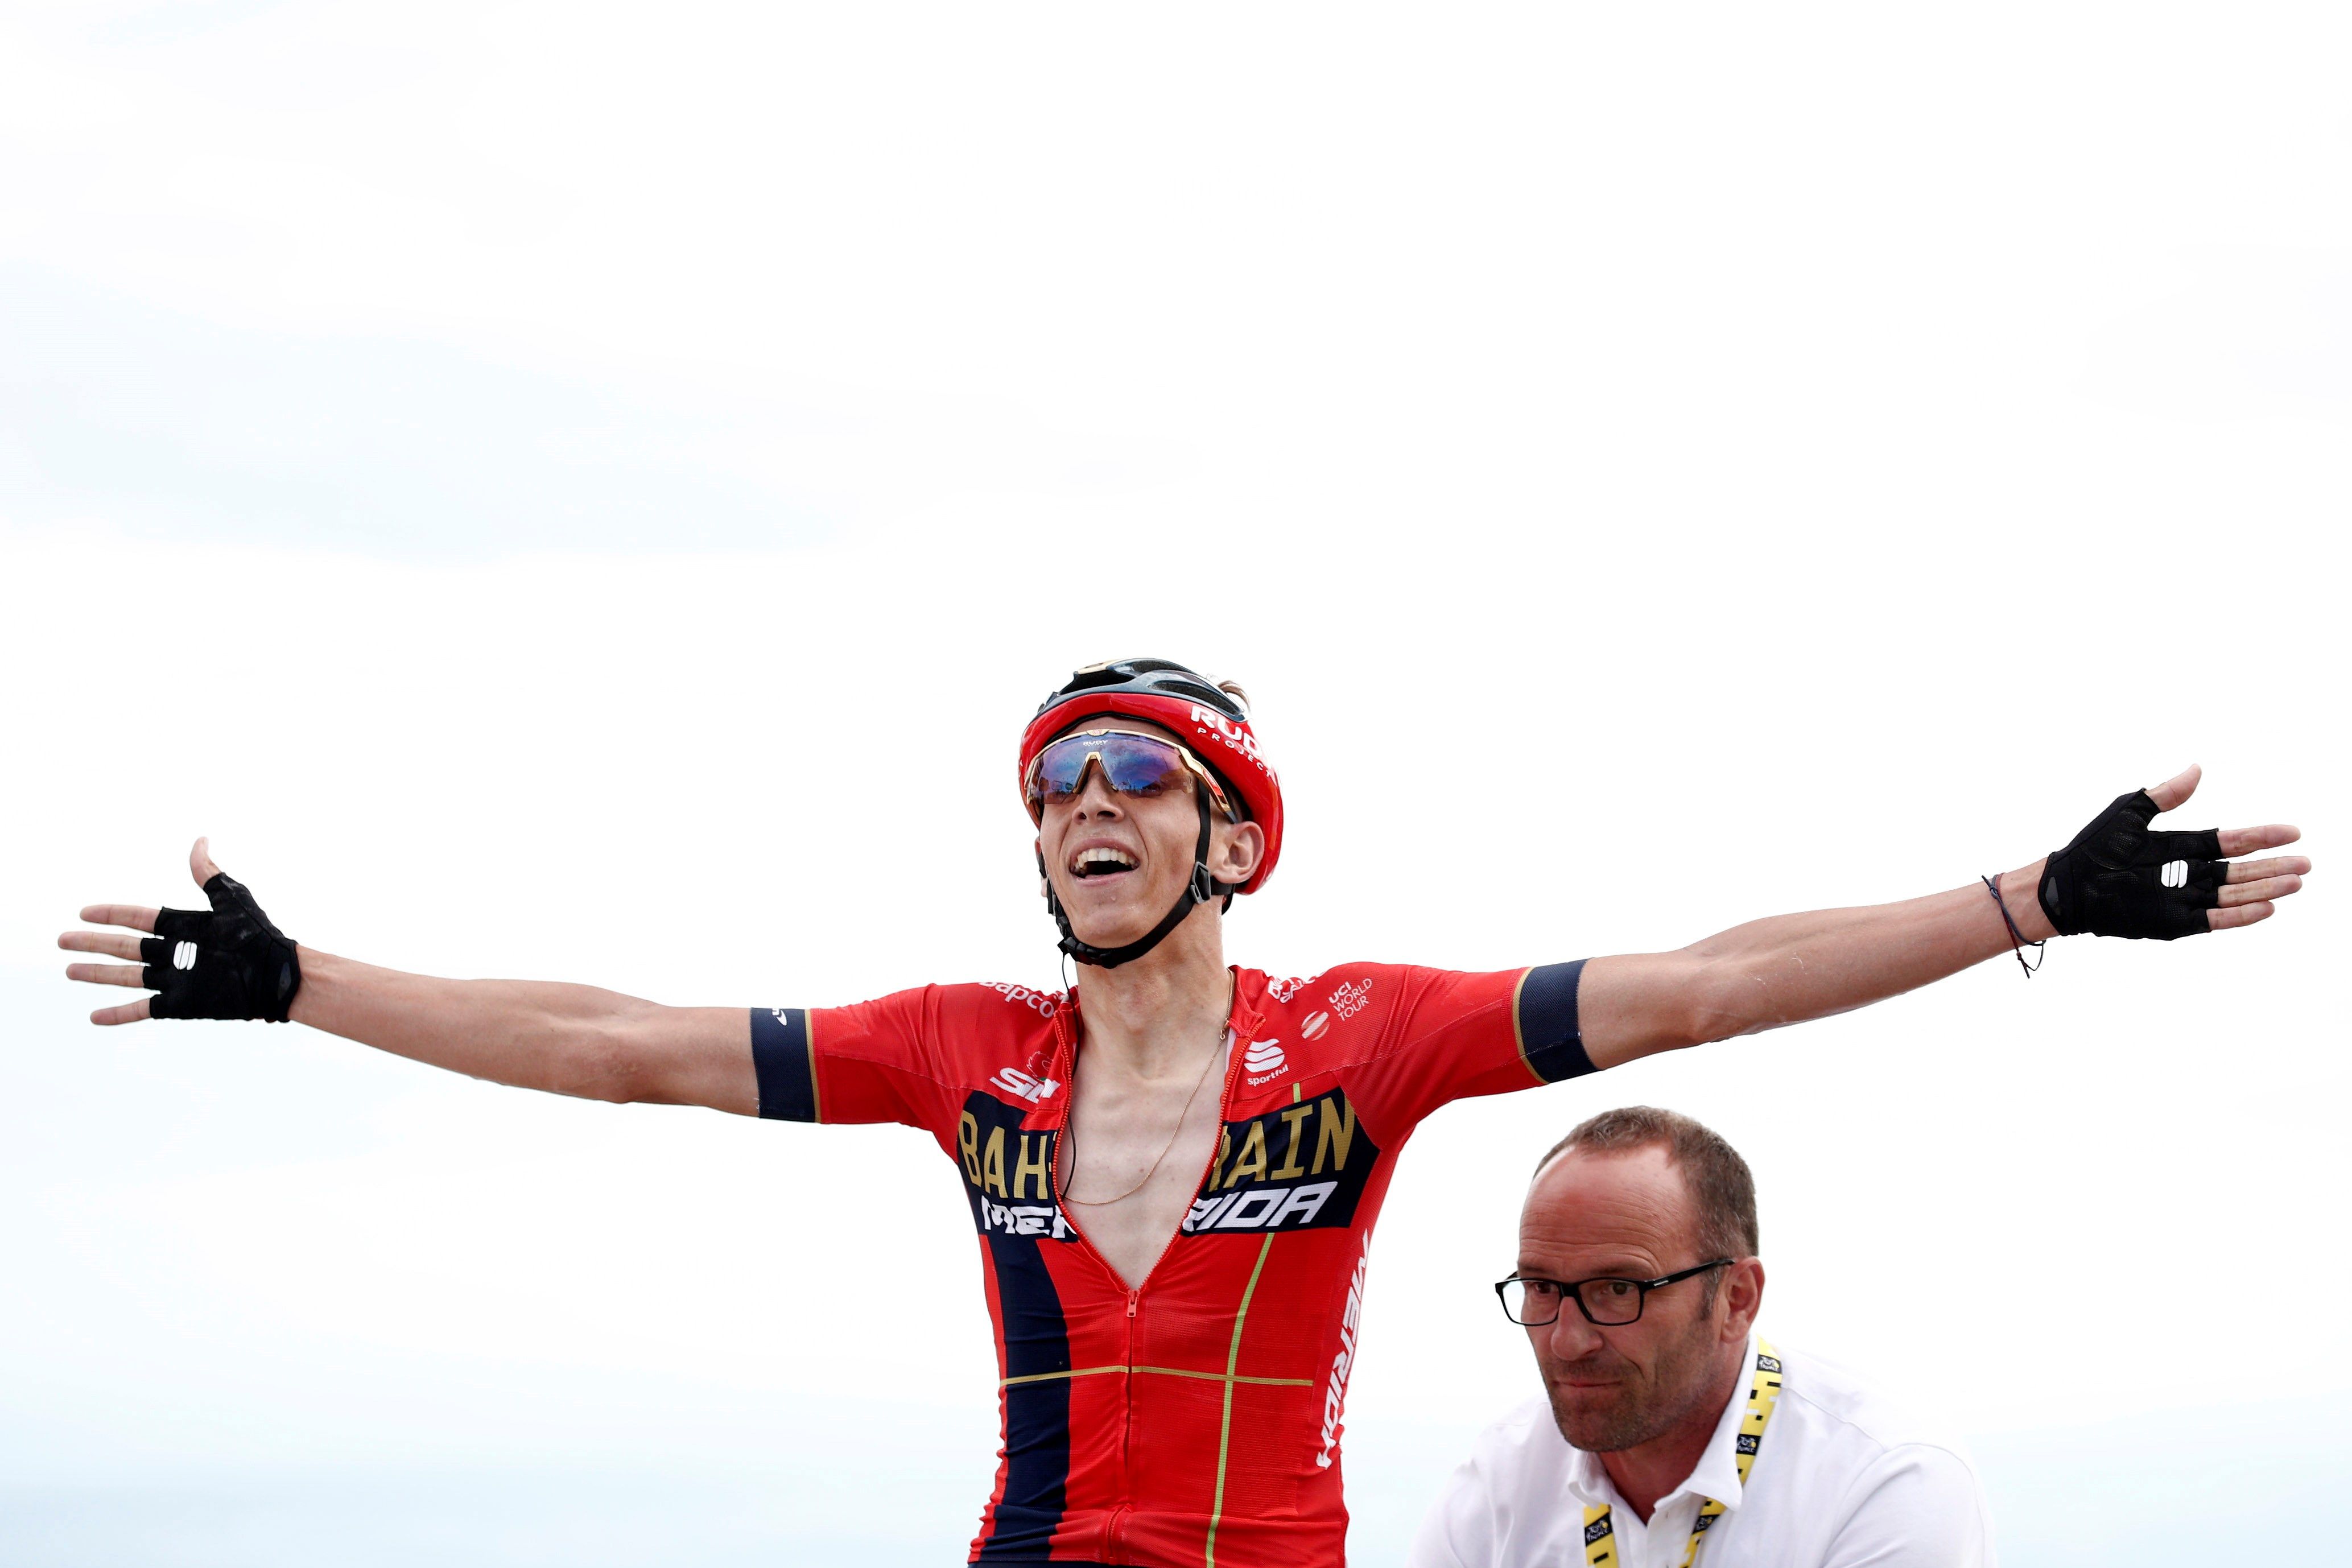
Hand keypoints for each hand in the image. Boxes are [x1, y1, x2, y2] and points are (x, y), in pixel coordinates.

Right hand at [59, 838, 301, 1023]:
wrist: (276, 974)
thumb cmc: (258, 935)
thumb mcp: (232, 900)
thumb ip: (209, 874)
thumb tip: (199, 840)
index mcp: (184, 927)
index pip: (138, 918)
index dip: (111, 915)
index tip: (84, 913)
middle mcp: (175, 952)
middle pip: (124, 947)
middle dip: (93, 943)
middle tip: (62, 940)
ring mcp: (175, 979)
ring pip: (125, 976)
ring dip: (97, 974)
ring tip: (70, 971)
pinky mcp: (180, 1004)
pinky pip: (142, 1009)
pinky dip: (118, 1014)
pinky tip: (94, 1017)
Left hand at [2042, 766, 2308, 938]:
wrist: (2067, 884)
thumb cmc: (2094, 847)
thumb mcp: (2131, 813)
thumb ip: (2166, 794)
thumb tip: (2197, 769)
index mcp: (2183, 847)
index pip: (2233, 841)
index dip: (2263, 837)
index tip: (2293, 833)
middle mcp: (2189, 873)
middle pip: (2242, 871)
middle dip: (2274, 867)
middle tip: (2306, 864)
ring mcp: (2184, 898)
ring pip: (2235, 895)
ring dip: (2265, 889)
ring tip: (2294, 883)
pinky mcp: (2174, 921)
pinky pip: (2214, 920)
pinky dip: (2239, 915)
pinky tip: (2265, 907)